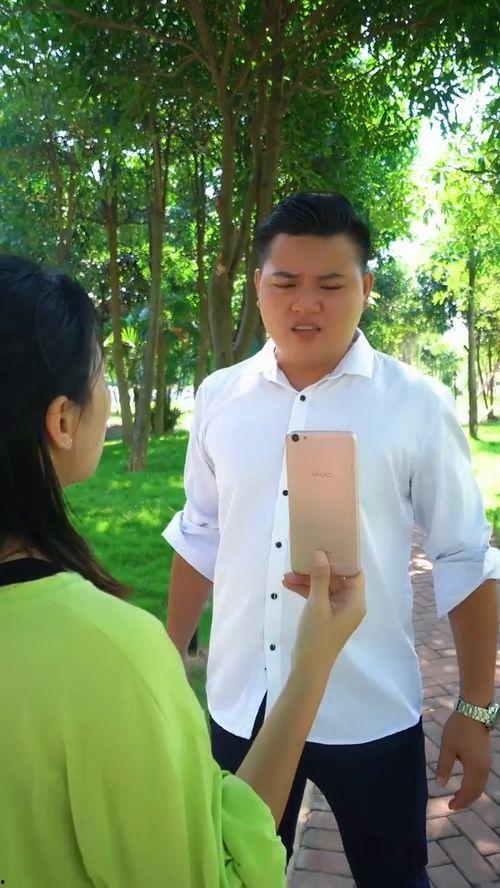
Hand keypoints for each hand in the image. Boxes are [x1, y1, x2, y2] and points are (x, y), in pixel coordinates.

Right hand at [286, 551, 365, 686]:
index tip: (328, 544)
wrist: (308, 668)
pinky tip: (287, 584)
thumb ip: (319, 578)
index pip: (355, 572)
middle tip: (302, 557)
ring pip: (325, 586)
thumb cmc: (317, 637)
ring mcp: (337, 611)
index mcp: (355, 601)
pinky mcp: (326, 616)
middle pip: (338, 578)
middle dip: (318, 568)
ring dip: (308, 580)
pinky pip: (318, 596)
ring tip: (287, 575)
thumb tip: (321, 554)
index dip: (343, 558)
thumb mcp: (317, 604)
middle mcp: (350, 604)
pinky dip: (305, 590)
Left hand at [436, 710, 491, 809]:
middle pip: (477, 791)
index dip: (459, 801)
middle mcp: (484, 768)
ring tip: (458, 795)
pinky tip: (466, 781)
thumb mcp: (447, 747)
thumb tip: (440, 785)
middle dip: (466, 800)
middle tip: (453, 804)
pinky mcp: (486, 756)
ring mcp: (487, 762)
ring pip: (481, 785)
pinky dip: (474, 784)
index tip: (449, 806)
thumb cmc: (459, 728)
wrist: (474, 710)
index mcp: (474, 769)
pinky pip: (482, 777)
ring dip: (471, 793)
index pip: (468, 792)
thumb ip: (444, 767)